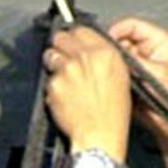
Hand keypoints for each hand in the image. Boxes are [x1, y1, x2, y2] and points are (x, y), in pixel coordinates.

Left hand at [43, 26, 131, 160]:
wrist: (99, 137)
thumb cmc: (112, 114)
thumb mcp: (120, 78)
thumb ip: (104, 58)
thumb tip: (87, 48)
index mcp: (106, 53)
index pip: (82, 30)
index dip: (75, 38)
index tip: (72, 43)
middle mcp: (86, 57)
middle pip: (62, 37)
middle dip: (60, 46)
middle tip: (63, 57)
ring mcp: (67, 70)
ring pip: (50, 54)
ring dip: (53, 62)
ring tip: (63, 78)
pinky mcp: (54, 84)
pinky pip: (47, 78)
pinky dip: (52, 85)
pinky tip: (62, 96)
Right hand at [108, 17, 167, 147]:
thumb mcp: (154, 72)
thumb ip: (132, 59)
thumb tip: (110, 50)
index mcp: (158, 40)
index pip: (131, 25)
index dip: (116, 31)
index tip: (106, 43)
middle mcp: (147, 48)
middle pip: (121, 39)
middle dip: (114, 49)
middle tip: (108, 61)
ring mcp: (138, 62)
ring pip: (117, 55)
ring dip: (113, 63)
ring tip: (113, 74)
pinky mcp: (131, 76)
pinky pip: (116, 70)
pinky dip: (112, 73)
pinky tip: (111, 81)